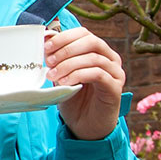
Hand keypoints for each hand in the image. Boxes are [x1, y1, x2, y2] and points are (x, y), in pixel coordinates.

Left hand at [45, 20, 124, 139]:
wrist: (84, 125)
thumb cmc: (73, 98)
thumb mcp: (61, 75)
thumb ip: (57, 59)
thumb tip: (45, 39)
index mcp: (97, 51)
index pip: (84, 33)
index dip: (64, 37)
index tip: (46, 47)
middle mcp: (110, 59)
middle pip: (91, 41)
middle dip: (66, 49)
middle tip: (49, 61)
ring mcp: (115, 73)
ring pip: (94, 58)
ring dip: (69, 64)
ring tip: (52, 75)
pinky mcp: (115, 88)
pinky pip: (99, 74)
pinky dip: (79, 75)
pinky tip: (65, 83)